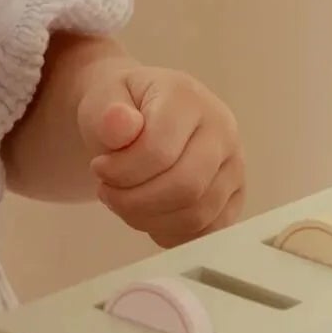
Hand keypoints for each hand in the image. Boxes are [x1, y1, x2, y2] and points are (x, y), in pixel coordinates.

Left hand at [78, 64, 244, 247]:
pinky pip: (208, 230)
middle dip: (133, 201)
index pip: (159, 152)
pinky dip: (171, 233)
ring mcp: (233, 165)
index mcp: (188, 100)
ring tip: (123, 200)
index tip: (98, 167)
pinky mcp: (234, 195)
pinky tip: (147, 215)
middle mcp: (222, 131)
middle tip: (106, 190)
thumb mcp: (102, 99)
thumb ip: (108, 114)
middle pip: (184, 187)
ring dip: (147, 219)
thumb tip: (120, 123)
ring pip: (196, 214)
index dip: (120, 171)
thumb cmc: (121, 107)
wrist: (136, 113)